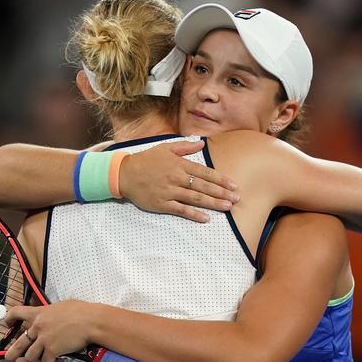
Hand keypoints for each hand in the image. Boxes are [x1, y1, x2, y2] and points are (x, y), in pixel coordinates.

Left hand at [3, 301, 93, 361]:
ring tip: (43, 359)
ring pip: (30, 356)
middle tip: (10, 358)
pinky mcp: (52, 350)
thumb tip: (49, 318)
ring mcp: (44, 339)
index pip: (16, 312)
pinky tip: (57, 361)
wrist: (90, 321)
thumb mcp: (60, 307)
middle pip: (18, 343)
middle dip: (12, 353)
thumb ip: (49, 314)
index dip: (9, 319)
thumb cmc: (80, 311)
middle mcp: (37, 326)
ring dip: (36, 359)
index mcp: (38, 312)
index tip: (8, 325)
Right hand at [119, 140, 239, 221]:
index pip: (205, 172)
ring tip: (227, 207)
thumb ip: (185, 146)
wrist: (125, 174)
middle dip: (222, 192)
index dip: (221, 179)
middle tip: (237, 198)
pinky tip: (206, 218)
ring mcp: (169, 192)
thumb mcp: (165, 148)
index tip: (233, 185)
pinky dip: (194, 214)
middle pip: (204, 186)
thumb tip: (202, 144)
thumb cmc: (146, 160)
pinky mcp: (162, 204)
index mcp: (179, 164)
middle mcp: (177, 178)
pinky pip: (181, 210)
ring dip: (213, 202)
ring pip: (195, 198)